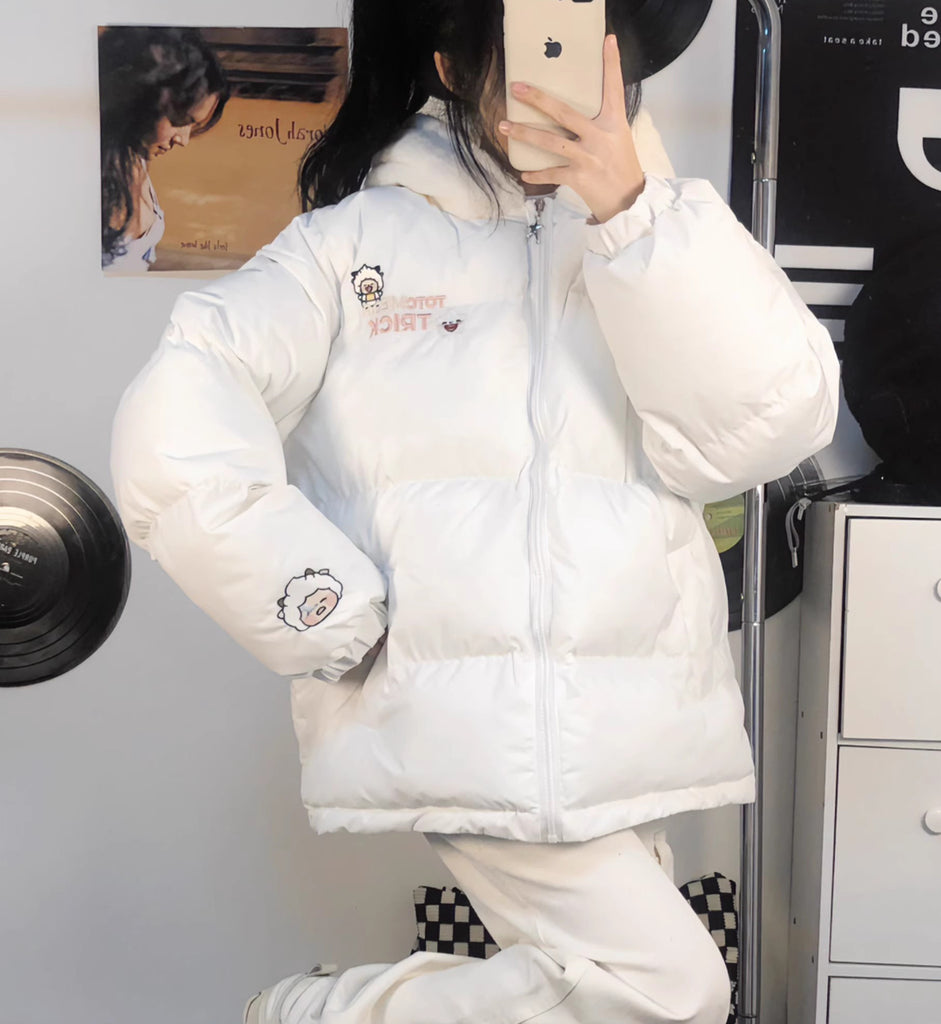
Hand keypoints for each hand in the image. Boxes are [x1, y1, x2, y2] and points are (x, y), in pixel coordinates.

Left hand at [498, 35, 644, 223]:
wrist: (628, 202)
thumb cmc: (621, 167)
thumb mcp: (618, 138)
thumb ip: (601, 122)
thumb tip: (573, 110)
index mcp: (614, 122)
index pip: (613, 88)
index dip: (611, 63)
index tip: (607, 40)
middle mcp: (600, 136)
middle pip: (564, 112)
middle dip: (538, 99)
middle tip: (517, 88)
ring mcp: (588, 157)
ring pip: (550, 141)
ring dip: (524, 133)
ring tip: (505, 126)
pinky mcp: (578, 177)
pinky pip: (551, 172)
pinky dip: (537, 173)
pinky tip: (524, 173)